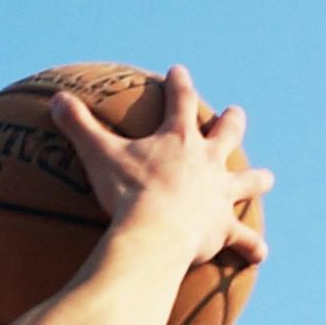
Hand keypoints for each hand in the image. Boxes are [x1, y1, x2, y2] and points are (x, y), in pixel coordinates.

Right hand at [45, 63, 271, 266]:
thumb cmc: (128, 191)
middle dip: (231, 121)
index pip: (180, 100)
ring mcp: (220, 194)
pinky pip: (243, 239)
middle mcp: (208, 160)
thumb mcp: (98, 155)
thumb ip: (79, 127)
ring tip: (268, 178)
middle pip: (227, 133)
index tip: (179, 71)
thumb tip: (57, 99)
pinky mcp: (224, 227)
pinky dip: (251, 246)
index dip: (179, 84)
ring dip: (258, 179)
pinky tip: (260, 253)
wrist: (156, 231)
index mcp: (179, 139)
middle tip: (235, 113)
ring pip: (248, 181)